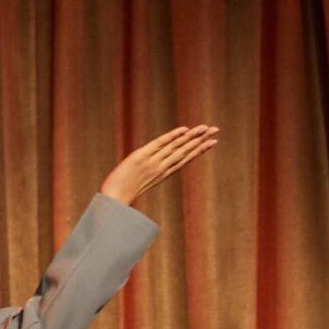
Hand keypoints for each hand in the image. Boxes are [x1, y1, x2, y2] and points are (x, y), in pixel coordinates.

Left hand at [97, 124, 218, 207]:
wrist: (112, 201)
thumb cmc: (122, 195)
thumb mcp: (139, 185)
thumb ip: (148, 177)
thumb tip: (148, 174)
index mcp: (162, 175)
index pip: (184, 159)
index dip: (199, 150)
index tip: (213, 142)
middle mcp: (161, 168)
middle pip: (184, 151)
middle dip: (201, 140)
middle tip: (216, 129)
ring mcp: (152, 162)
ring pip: (176, 147)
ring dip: (192, 136)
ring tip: (205, 127)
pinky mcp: (140, 157)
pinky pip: (159, 144)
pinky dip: (172, 136)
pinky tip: (184, 130)